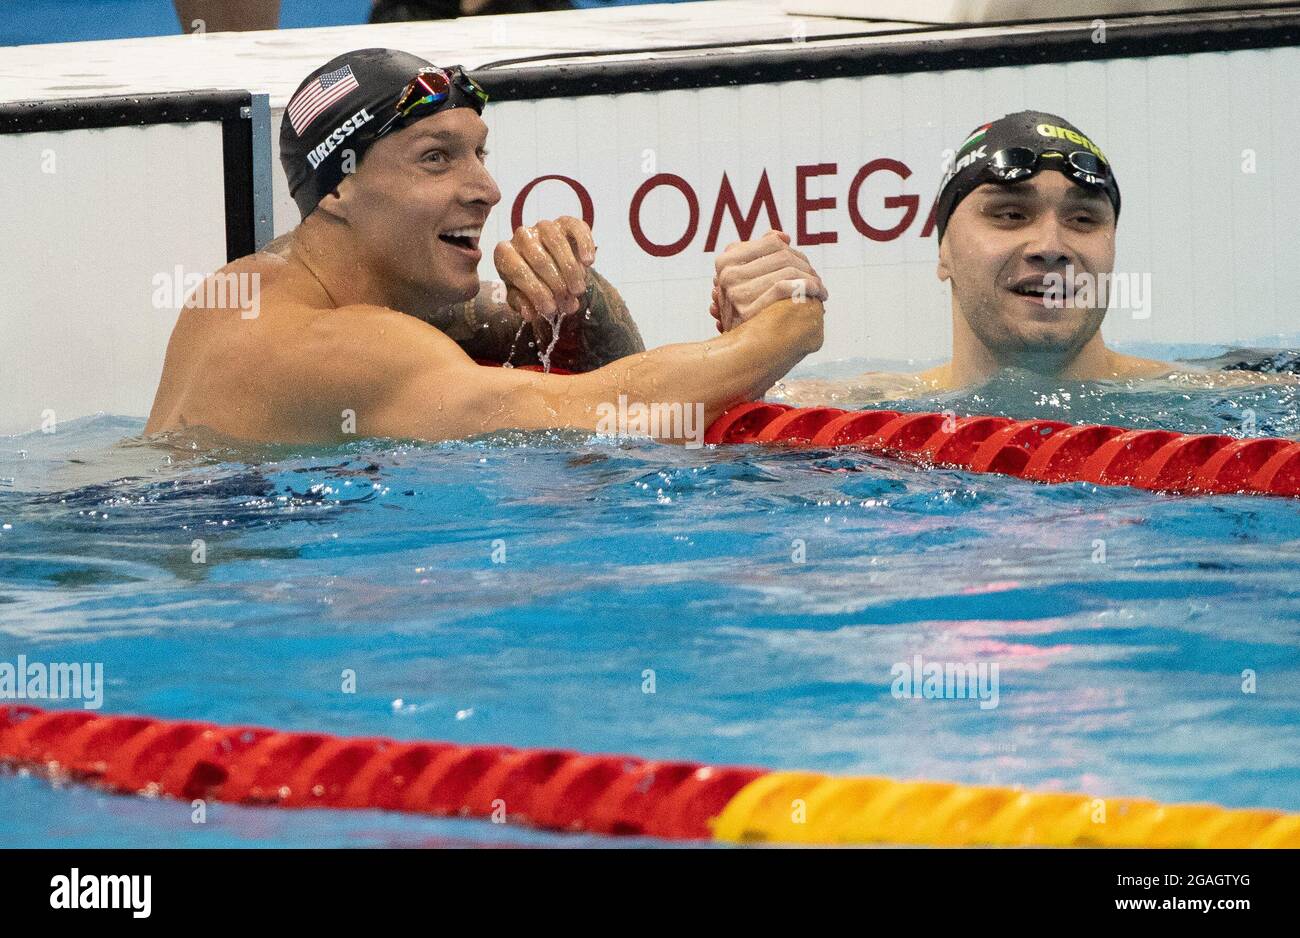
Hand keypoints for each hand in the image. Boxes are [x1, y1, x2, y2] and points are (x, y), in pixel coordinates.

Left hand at [493, 216, 595, 324]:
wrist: (550, 267)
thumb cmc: (532, 283)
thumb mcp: (522, 297)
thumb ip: (523, 304)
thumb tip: (529, 313)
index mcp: (504, 253)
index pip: (518, 271)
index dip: (536, 292)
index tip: (550, 310)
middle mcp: (521, 236)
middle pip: (539, 259)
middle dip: (556, 285)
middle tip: (568, 303)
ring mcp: (543, 227)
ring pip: (557, 242)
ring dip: (570, 270)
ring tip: (578, 290)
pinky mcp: (565, 222)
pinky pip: (575, 228)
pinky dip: (584, 244)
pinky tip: (589, 263)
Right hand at [709, 229, 827, 332]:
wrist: (740, 353)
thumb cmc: (747, 314)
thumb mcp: (746, 279)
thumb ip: (760, 253)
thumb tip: (782, 235)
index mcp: (726, 262)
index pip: (771, 243)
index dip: (793, 250)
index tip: (803, 262)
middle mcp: (728, 275)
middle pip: (783, 256)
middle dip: (806, 266)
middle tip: (817, 279)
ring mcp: (737, 292)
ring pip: (789, 270)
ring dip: (812, 278)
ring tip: (820, 290)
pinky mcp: (751, 308)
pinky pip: (787, 287)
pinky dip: (807, 288)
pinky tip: (818, 296)